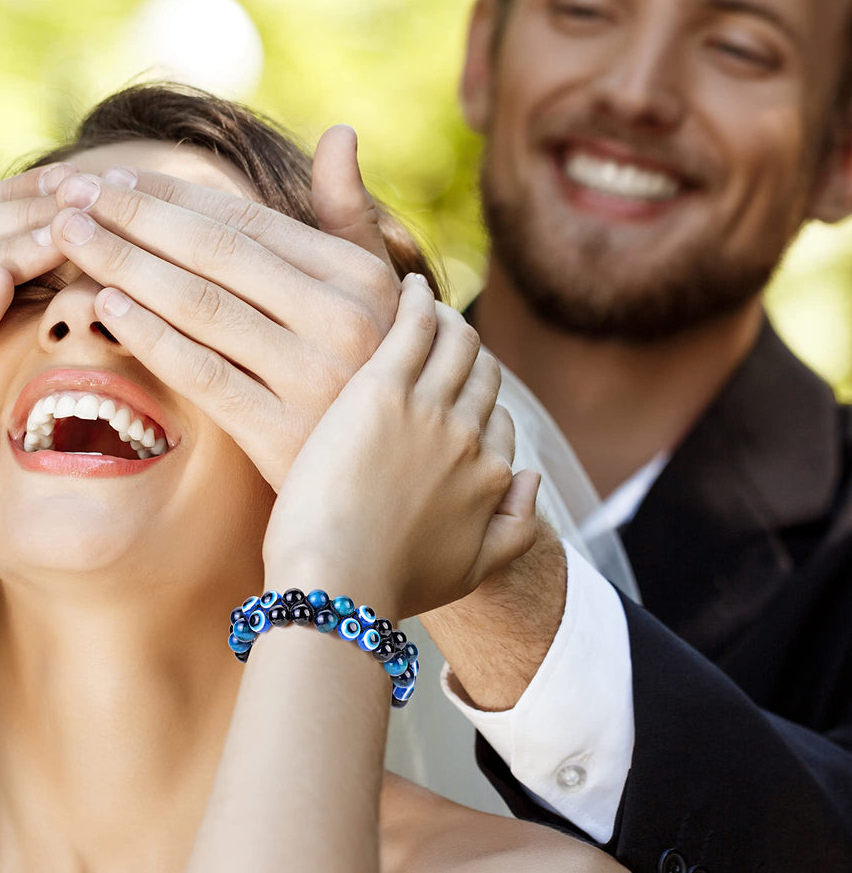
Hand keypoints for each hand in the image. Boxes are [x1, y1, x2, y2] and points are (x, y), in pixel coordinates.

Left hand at [41, 126, 401, 490]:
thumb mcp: (376, 294)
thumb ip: (349, 216)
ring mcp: (312, 379)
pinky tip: (104, 304)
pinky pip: (201, 373)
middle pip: (213, 253)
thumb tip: (338, 133)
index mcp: (359, 276)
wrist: (387, 484)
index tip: (108, 177)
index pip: (244, 220)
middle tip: (64, 194)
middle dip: (131, 216)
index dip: (169, 194)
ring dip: (124, 262)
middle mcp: (342, 320)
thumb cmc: (368, 373)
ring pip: (199, 305)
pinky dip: (150, 334)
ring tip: (66, 236)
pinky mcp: (280, 435)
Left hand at [261, 277, 540, 618]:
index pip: (498, 422)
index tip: (455, 391)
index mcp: (492, 478)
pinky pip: (413, 325)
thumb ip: (513, 529)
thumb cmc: (389, 587)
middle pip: (481, 374)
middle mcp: (470, 437)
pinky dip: (416, 299)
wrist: (339, 586)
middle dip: (466, 351)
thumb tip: (534, 479)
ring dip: (444, 317)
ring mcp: (429, 409)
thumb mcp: (470, 572)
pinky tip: (405, 286)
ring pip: (455, 342)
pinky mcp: (381, 389)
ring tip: (423, 304)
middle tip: (439, 331)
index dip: (479, 403)